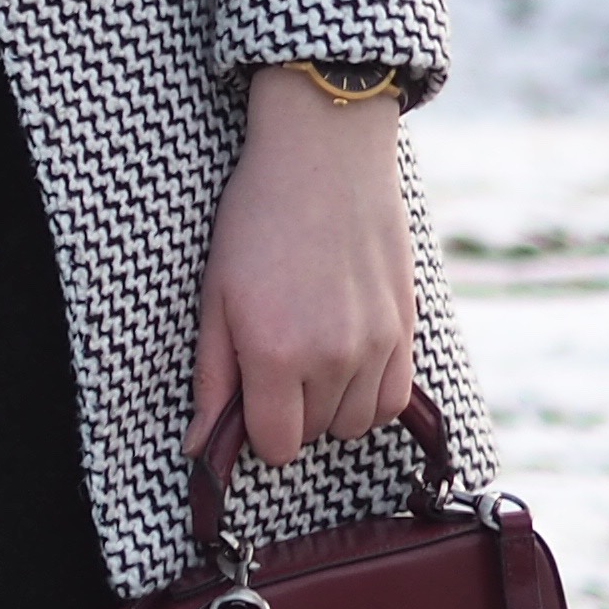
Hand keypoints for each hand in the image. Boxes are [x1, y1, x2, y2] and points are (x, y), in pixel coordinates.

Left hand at [192, 66, 418, 469]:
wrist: (323, 161)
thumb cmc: (255, 221)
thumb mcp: (215, 296)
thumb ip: (213, 378)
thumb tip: (202, 448)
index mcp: (275, 352)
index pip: (274, 446)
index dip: (255, 431)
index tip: (247, 398)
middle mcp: (332, 358)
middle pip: (312, 435)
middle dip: (287, 412)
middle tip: (271, 360)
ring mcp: (376, 346)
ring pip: (353, 425)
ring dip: (328, 406)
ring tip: (307, 356)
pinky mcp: (406, 331)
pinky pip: (392, 400)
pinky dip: (367, 396)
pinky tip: (345, 363)